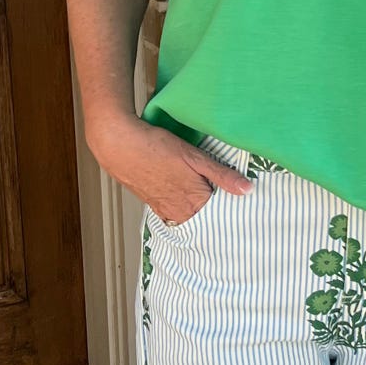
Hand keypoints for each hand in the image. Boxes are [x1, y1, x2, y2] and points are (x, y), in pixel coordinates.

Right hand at [94, 113, 251, 224]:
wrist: (118, 145)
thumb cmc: (155, 148)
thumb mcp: (195, 158)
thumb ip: (222, 175)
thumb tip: (247, 189)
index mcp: (193, 204)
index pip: (221, 217)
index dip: (232, 210)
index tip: (242, 206)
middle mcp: (178, 213)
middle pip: (205, 219)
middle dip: (216, 212)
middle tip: (226, 200)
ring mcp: (164, 210)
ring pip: (189, 216)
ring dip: (198, 208)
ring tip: (205, 194)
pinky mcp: (153, 203)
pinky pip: (174, 211)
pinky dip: (183, 205)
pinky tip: (183, 191)